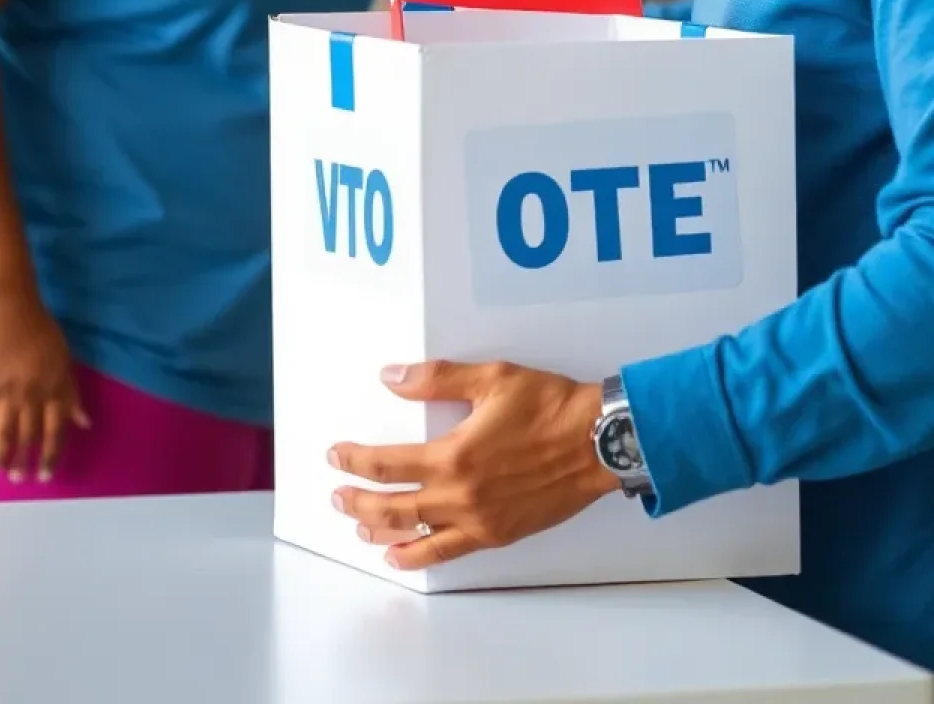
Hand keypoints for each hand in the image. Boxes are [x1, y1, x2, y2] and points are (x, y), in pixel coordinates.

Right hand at [0, 289, 89, 482]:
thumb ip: (71, 393)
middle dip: (24, 460)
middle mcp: (32, 392)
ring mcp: (6, 388)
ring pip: (4, 431)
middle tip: (19, 480)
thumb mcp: (64, 358)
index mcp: (55, 385)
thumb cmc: (40, 328)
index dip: (51, 453)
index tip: (47, 474)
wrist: (9, 304)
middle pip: (28, 434)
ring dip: (2, 454)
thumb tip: (84, 423)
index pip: (56, 429)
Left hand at [328, 361, 617, 570]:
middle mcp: (460, 496)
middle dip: (358, 503)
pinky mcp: (498, 535)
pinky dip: (420, 556)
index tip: (336, 456)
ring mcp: (479, 522)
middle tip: (336, 498)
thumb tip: (390, 377)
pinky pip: (449, 552)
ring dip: (382, 533)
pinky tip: (404, 555)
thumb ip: (436, 379)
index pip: (387, 464)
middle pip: (393, 507)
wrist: (598, 441)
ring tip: (360, 530)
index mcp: (453, 456)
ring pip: (416, 536)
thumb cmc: (548, 405)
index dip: (355, 460)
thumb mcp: (491, 378)